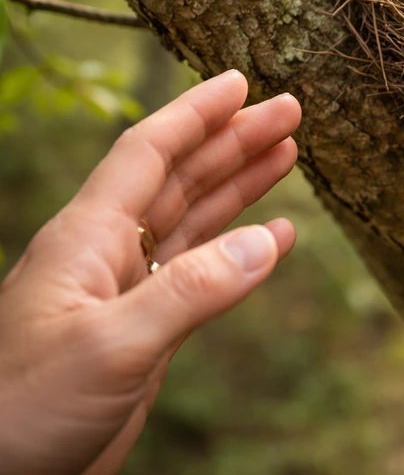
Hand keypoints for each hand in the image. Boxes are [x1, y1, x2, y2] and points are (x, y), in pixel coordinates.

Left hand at [0, 70, 300, 474]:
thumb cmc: (22, 409)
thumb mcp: (109, 345)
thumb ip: (190, 291)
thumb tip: (267, 242)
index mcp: (87, 238)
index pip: (148, 153)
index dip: (196, 113)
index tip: (240, 82)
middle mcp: (107, 253)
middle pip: (180, 178)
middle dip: (233, 141)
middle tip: (289, 110)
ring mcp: (125, 292)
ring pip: (193, 220)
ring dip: (239, 185)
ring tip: (287, 153)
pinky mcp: (142, 331)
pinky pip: (199, 273)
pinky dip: (239, 250)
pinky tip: (274, 239)